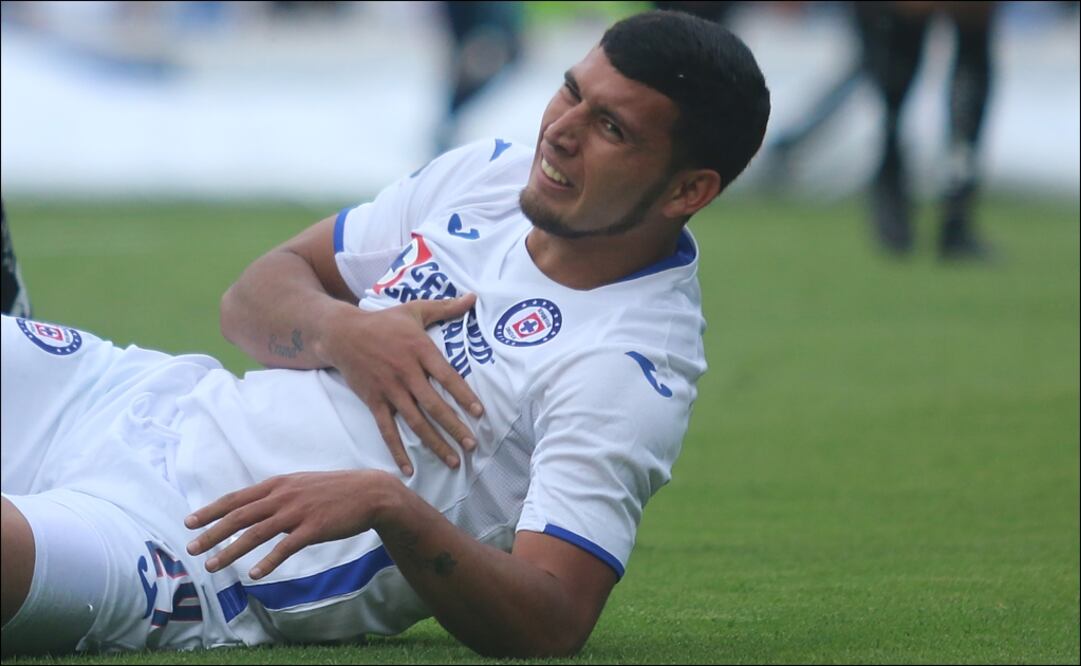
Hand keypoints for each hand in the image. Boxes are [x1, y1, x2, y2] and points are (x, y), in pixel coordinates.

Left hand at [185, 471, 397, 578]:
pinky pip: (285, 547)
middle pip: (240, 516)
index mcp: (278, 484)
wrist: (370, 492)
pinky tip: (254, 574)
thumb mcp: (302, 484)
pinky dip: (268, 561)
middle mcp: (283, 496)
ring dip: (231, 550)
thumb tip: (258, 507)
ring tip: (213, 566)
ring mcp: (298, 512)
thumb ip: (279, 494)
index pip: (237, 498)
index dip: (211, 510)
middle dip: (212, 532)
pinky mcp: (314, 528)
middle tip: (191, 548)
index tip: (190, 522)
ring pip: (256, 533)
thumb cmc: (335, 490)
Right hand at [318, 294, 483, 475]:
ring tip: (454, 461)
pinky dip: (398, 451)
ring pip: (415, 422)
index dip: (464, 395)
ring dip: (435, 443)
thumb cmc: (383, 322)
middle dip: (455, 427)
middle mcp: (406, 372)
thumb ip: (446, 307)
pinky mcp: (374, 401)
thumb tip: (473, 297)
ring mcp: (389, 389)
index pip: (447, 377)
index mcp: (420, 350)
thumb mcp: (415, 310)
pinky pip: (387, 430)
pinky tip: (409, 469)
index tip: (480, 413)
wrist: (341, 333)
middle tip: (473, 445)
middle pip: (434, 405)